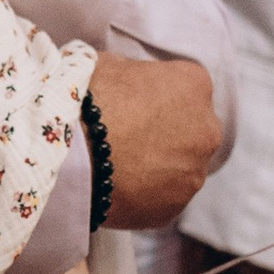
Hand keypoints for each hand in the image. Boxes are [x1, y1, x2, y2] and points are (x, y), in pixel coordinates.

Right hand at [85, 55, 223, 226]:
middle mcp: (206, 130)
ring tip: (119, 167)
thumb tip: (128, 82)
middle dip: (166, 133)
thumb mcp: (108, 65)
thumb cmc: (85, 101)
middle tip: (127, 137)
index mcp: (194, 85)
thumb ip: (132, 73)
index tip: (134, 104)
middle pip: (191, 130)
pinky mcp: (175, 208)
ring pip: (180, 168)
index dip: (157, 96)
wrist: (67, 155)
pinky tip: (119, 189)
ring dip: (158, 167)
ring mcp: (193, 173)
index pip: (186, 87)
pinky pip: (163, 199)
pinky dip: (146, 195)